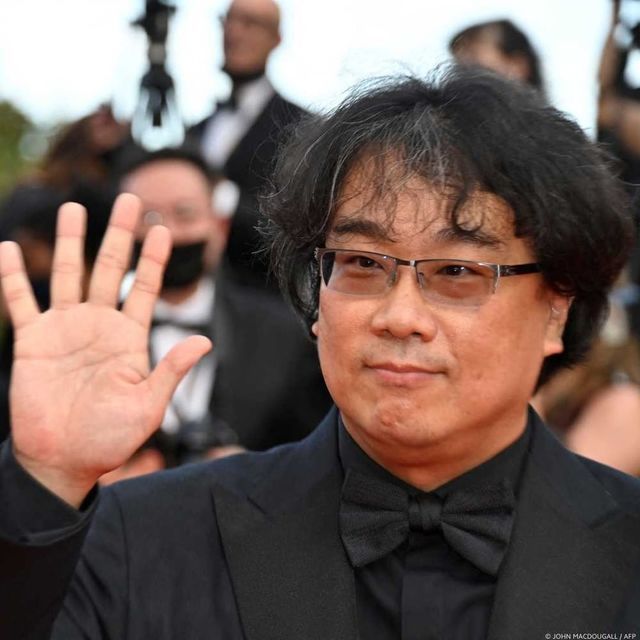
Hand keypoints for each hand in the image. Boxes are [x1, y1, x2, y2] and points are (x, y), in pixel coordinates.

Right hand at [0, 194, 210, 506]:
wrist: (64, 459)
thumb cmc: (110, 437)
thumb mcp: (148, 405)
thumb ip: (171, 370)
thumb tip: (204, 341)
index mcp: (129, 338)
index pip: (144, 287)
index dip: (153, 259)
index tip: (163, 228)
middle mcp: (99, 326)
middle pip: (110, 269)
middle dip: (119, 235)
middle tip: (130, 200)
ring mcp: (64, 330)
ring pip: (68, 275)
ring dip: (72, 242)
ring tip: (75, 208)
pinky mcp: (32, 341)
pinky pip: (19, 302)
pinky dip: (13, 277)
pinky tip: (9, 247)